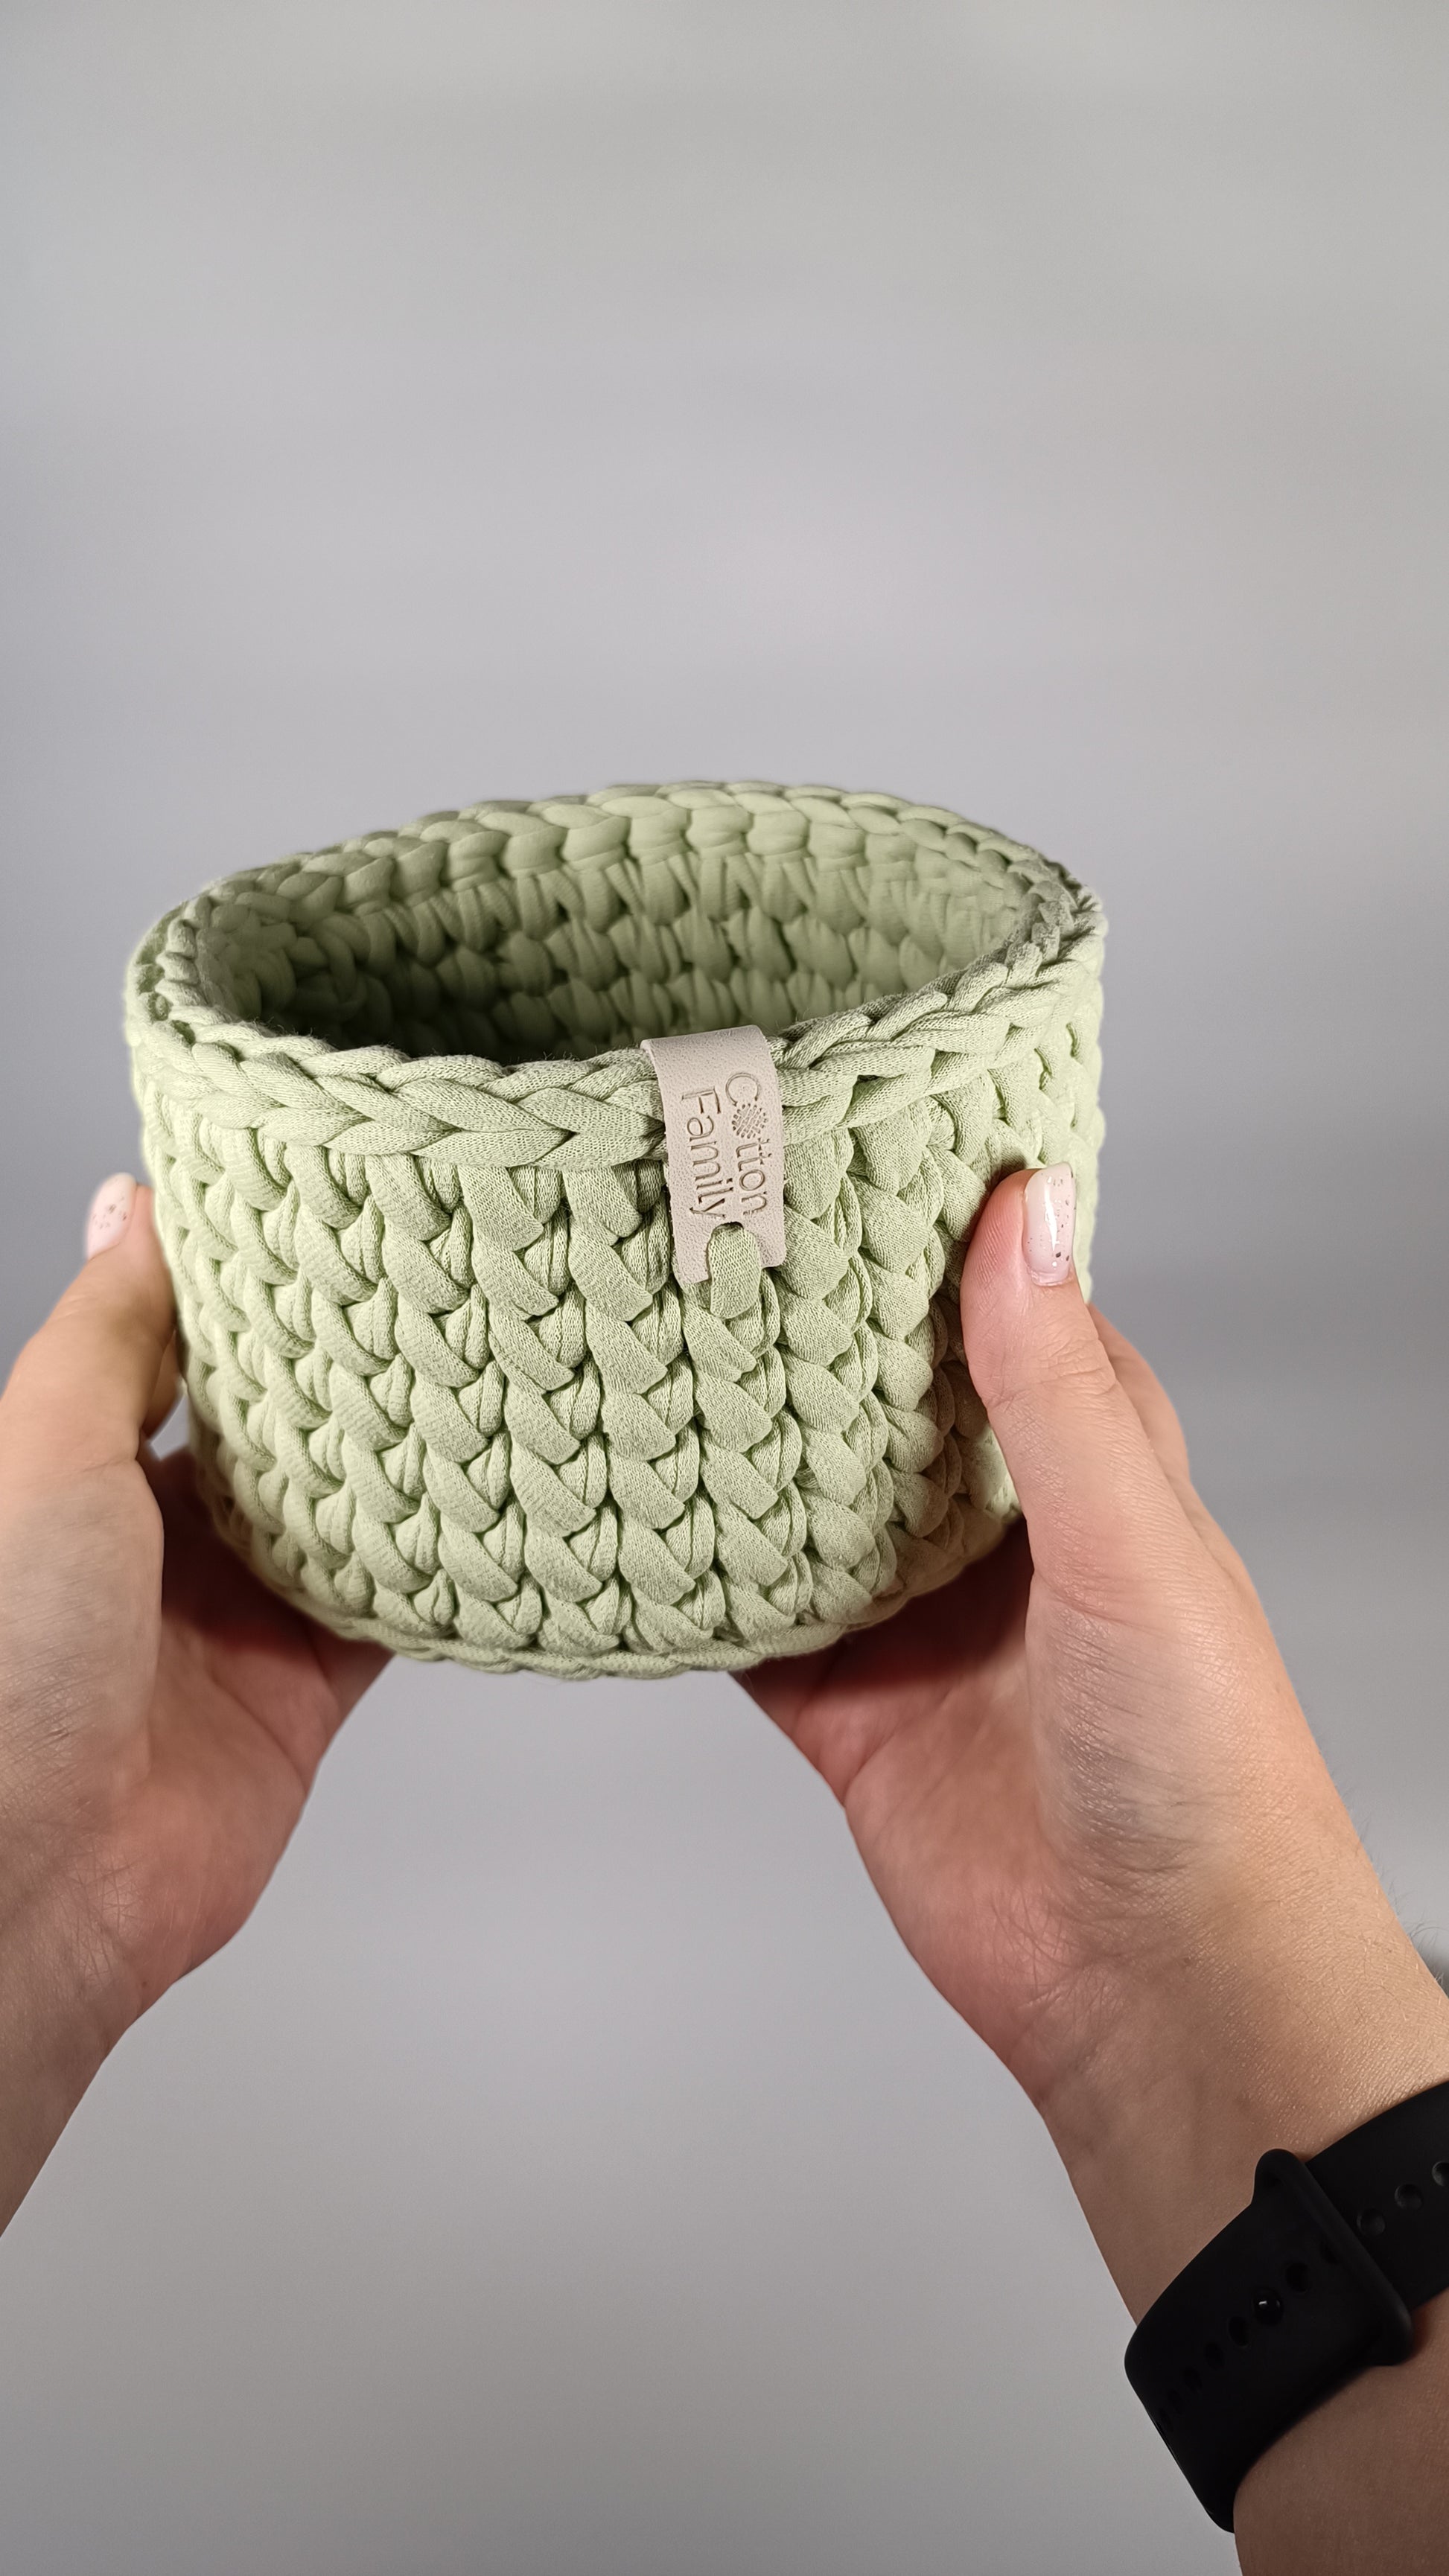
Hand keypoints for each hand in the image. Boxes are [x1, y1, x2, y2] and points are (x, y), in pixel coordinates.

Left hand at [0, 1176, 385, 2226]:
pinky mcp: (300, 1694)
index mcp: (77, 1467)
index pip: (179, 1351)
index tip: (327, 1216)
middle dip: (343, 1370)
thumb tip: (132, 1205)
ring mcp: (233, 1618)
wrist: (36, 1874)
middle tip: (434, 1283)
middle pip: (273, 1430)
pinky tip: (490, 1503)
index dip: (247, 1290)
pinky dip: (436, 1567)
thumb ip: (109, 1331)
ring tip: (482, 1367)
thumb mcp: (46, 1446)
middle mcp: (154, 1540)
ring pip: (342, 1513)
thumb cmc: (4, 1659)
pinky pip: (388, 1613)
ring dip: (401, 1460)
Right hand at [746, 1165, 1448, 2566]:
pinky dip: (694, 1580)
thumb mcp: (1133, 1544)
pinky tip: (627, 1515)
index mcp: (1094, 1470)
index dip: (937, 1234)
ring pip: (804, 1502)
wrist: (1153, 1985)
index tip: (849, 1148)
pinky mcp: (849, 1710)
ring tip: (645, 1338)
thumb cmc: (1204, 1769)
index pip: (1008, 1311)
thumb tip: (1025, 1213)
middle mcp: (1001, 1533)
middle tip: (707, 1230)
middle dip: (811, 1330)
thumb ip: (1058, 1387)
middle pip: (885, 1402)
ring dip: (739, 1442)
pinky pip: (749, 1627)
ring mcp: (918, 1621)